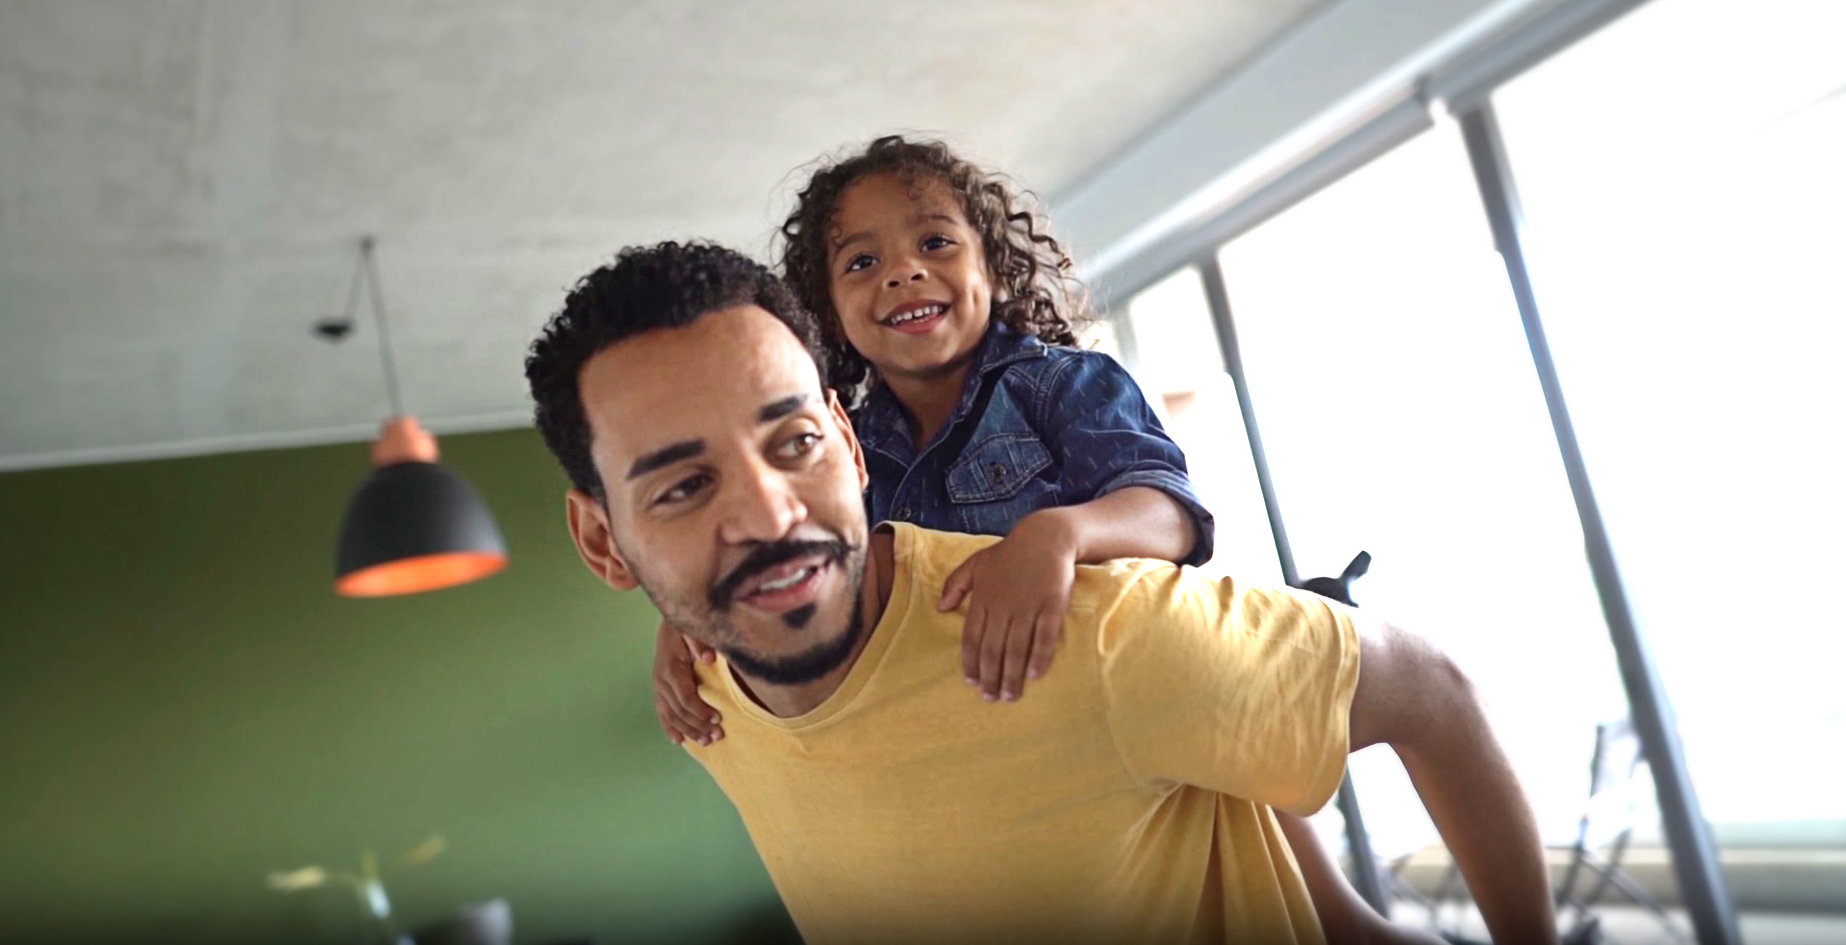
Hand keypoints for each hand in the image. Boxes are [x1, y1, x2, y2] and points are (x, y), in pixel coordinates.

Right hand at [651, 618, 721, 744]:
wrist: (670, 625)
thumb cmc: (685, 629)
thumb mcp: (692, 630)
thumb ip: (700, 643)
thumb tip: (708, 658)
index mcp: (671, 669)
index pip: (686, 697)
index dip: (701, 711)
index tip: (718, 719)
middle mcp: (661, 681)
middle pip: (679, 711)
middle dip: (699, 725)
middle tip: (717, 736)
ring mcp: (658, 688)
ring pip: (671, 716)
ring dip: (688, 731)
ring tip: (706, 742)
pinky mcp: (658, 691)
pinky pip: (661, 713)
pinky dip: (669, 728)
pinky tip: (678, 741)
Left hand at [938, 511, 1077, 701]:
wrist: (1045, 538)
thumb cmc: (1009, 553)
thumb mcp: (976, 563)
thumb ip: (955, 584)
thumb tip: (940, 608)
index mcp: (983, 599)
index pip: (972, 638)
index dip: (970, 663)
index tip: (970, 683)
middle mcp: (1003, 606)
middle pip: (993, 649)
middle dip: (990, 677)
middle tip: (990, 698)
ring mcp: (1028, 607)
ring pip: (1016, 648)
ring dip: (1012, 675)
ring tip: (1010, 696)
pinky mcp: (1051, 606)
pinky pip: (1044, 636)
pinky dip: (1039, 657)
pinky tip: (1035, 675)